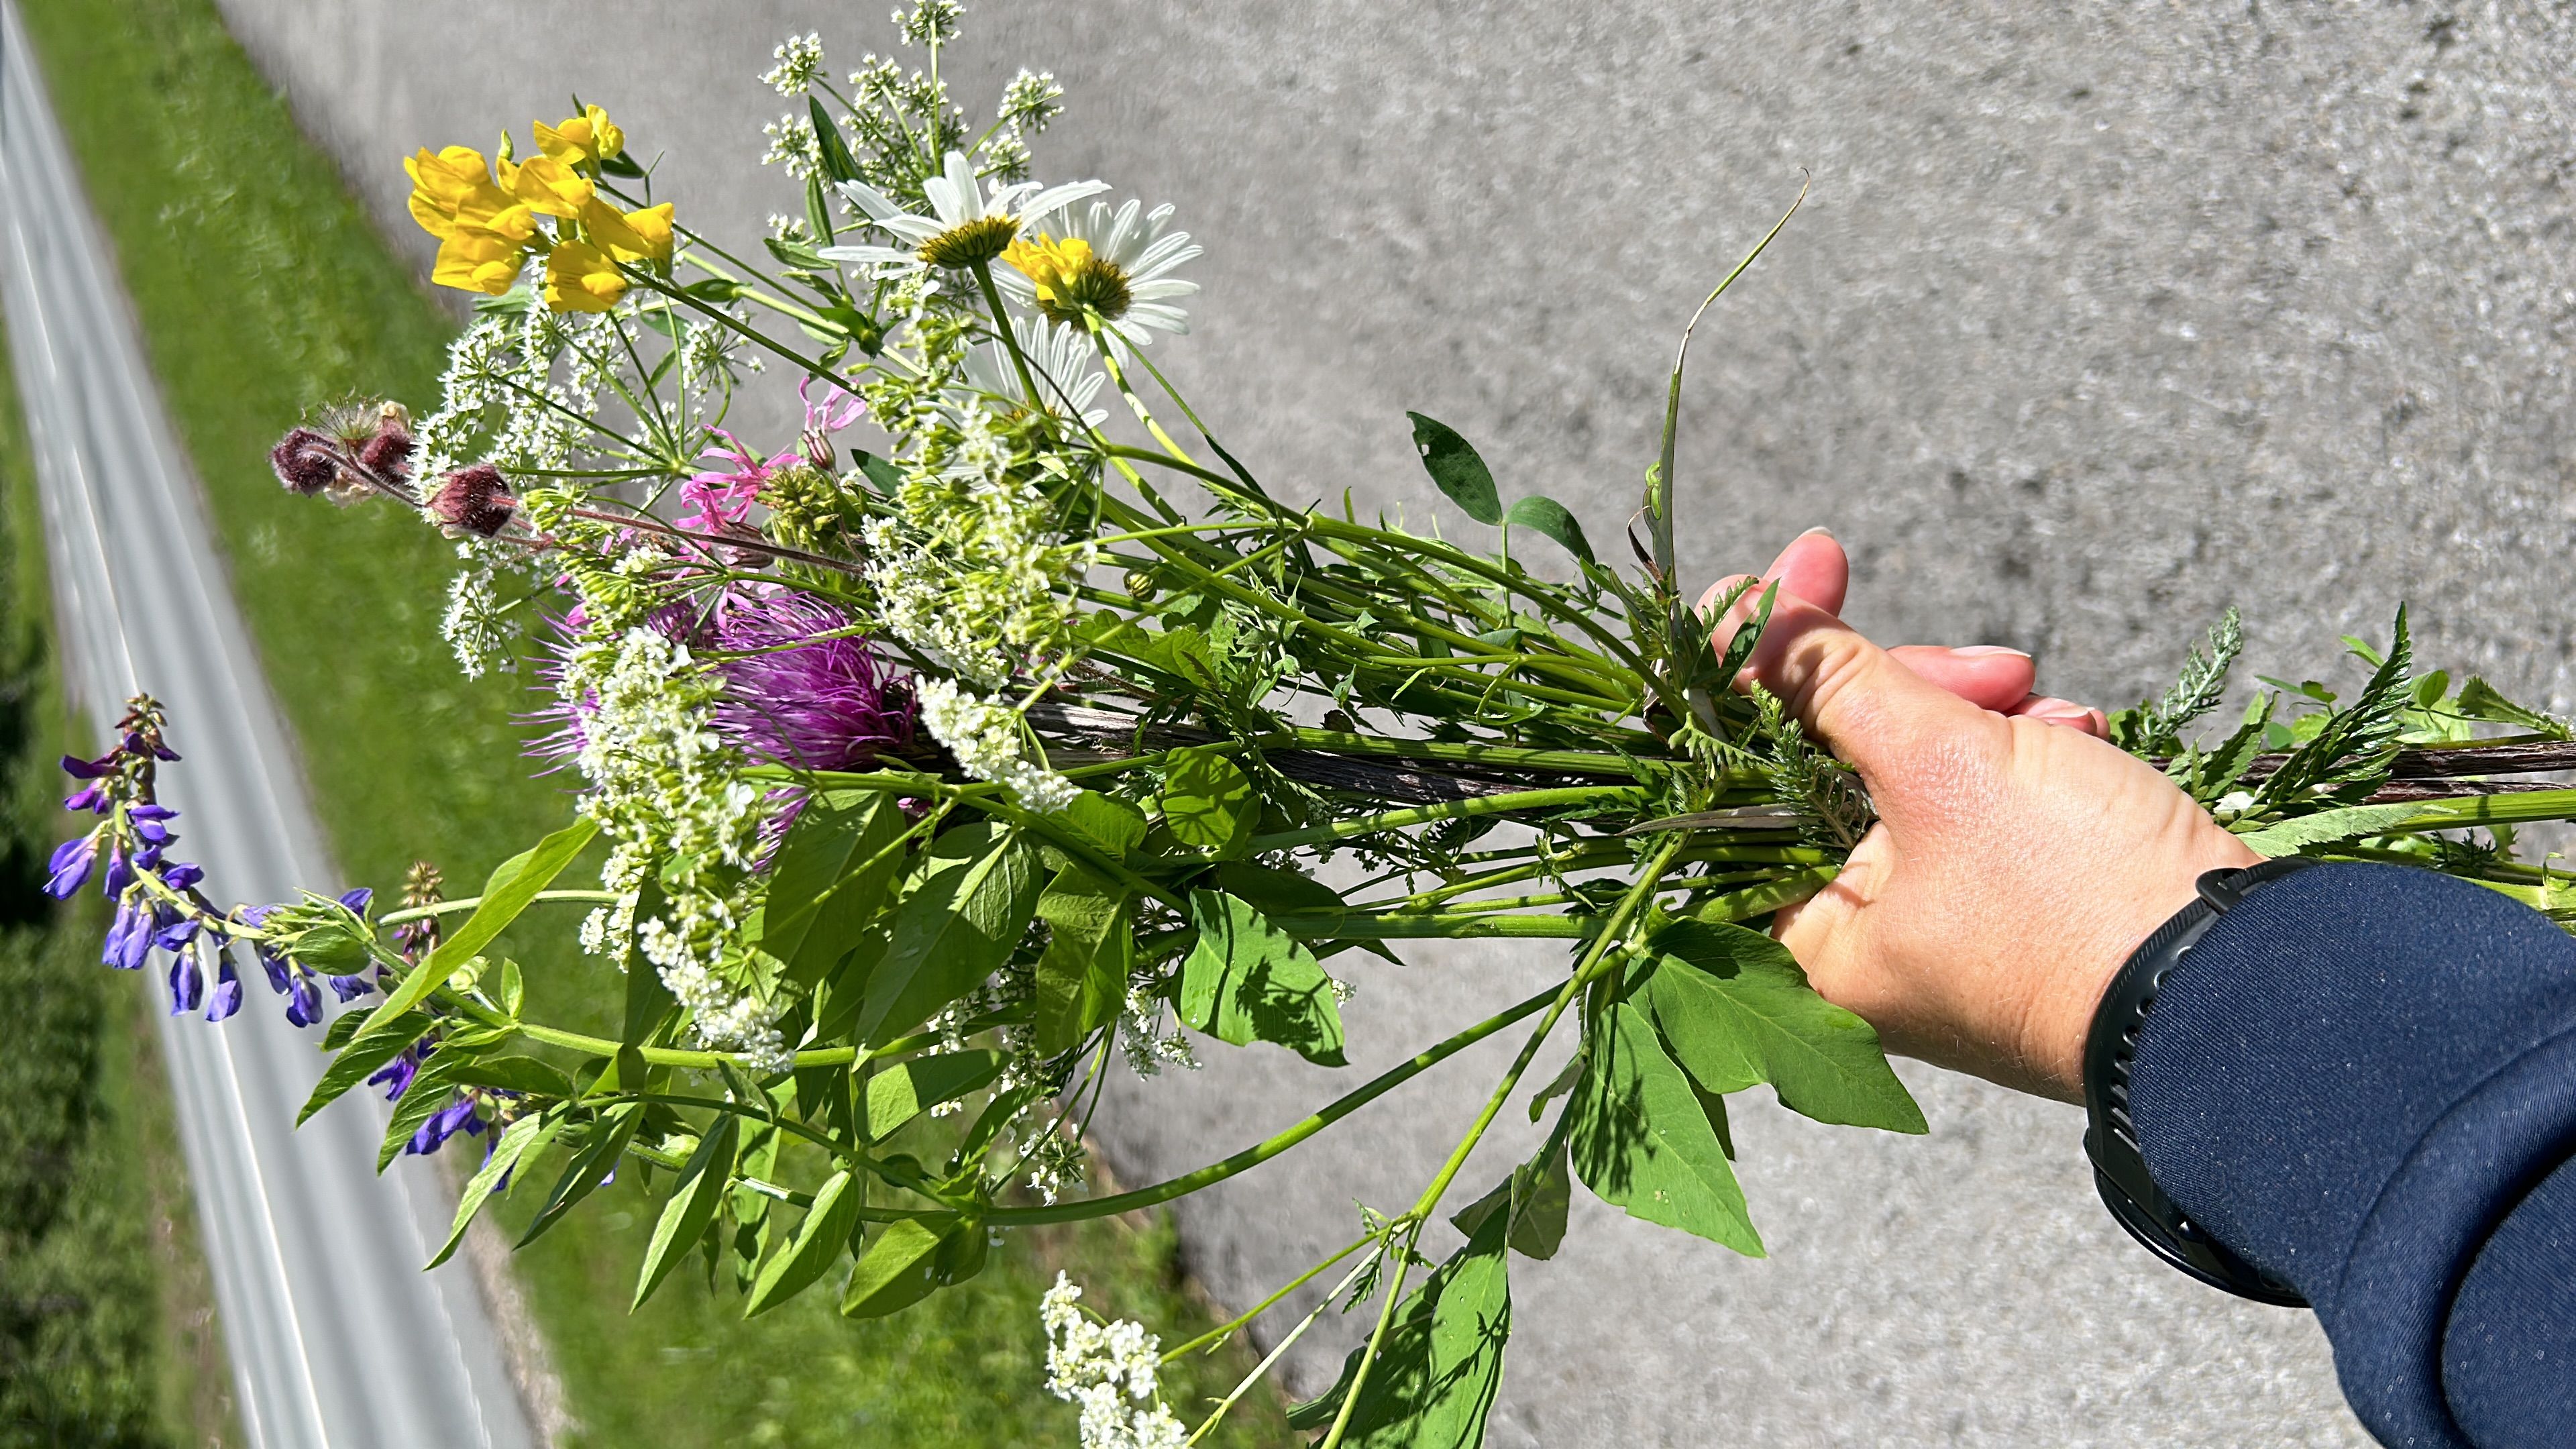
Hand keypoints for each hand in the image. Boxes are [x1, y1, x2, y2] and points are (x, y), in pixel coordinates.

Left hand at [1702, 530, 2257, 1100]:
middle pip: (1824, 763)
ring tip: (2054, 718)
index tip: (1800, 568)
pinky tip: (2078, 744)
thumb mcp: (1942, 767)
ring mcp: (1932, 930)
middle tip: (1991, 665)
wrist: (2249, 993)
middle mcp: (1851, 946)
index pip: (1725, 772)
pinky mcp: (2007, 911)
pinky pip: (1981, 809)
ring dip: (1981, 721)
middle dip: (1907, 688)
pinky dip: (2025, 762)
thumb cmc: (2075, 900)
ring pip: (1910, 774)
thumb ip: (1834, 680)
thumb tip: (1743, 613)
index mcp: (1800, 939)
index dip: (1757, 659)